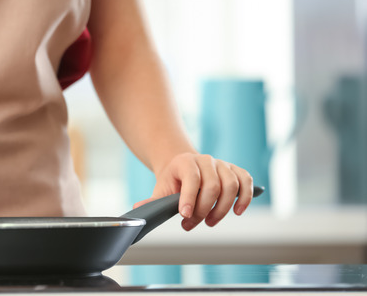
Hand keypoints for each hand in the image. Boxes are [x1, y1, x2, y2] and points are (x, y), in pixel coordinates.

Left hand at [134, 153, 253, 230]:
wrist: (183, 166)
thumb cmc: (172, 180)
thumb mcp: (161, 188)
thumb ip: (153, 200)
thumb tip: (138, 209)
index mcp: (185, 162)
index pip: (192, 179)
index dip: (190, 198)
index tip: (185, 215)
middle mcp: (206, 160)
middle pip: (213, 186)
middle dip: (204, 210)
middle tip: (193, 224)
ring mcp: (222, 165)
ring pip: (231, 186)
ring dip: (222, 209)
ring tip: (210, 222)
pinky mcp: (235, 171)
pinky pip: (246, 181)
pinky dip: (245, 197)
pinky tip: (237, 211)